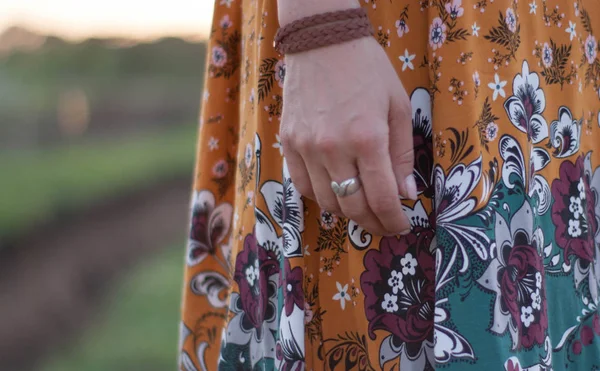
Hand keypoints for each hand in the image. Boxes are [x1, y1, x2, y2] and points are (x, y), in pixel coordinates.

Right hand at [280, 37, 416, 235]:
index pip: (381, 198)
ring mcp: (305, 148)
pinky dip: (321, 197)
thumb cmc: (368, 70)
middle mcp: (333, 149)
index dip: (393, 221)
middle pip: (352, 207)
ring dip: (347, 213)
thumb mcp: (397, 107)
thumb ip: (402, 155)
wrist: (322, 42)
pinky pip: (302, 185)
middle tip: (384, 226)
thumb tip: (405, 194)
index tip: (401, 228)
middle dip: (373, 224)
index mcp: (367, 138)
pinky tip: (334, 192)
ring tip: (362, 209)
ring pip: (326, 202)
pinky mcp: (288, 143)